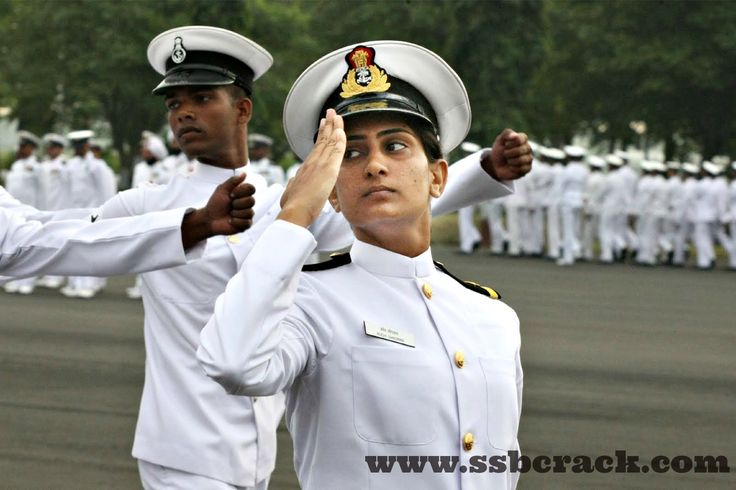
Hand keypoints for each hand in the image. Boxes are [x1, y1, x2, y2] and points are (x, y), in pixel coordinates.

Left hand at [181, 174, 255, 247]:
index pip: (251, 189)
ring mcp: (247, 215)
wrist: (209, 218)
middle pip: (252, 201)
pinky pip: (246, 222)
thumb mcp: (222, 189)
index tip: (231, 195)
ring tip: (229, 214)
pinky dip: (236, 221)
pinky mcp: (246, 225)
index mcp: (243, 194)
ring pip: (249, 212)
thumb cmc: (215, 203)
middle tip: (230, 205)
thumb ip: (233, 181)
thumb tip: (245, 173)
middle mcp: (247, 204)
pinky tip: (230, 221)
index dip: (241, 192)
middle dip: (237, 203)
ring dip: (236, 213)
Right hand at [278, 109, 345, 227]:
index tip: (323, 125)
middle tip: (330, 112)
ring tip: (336, 115)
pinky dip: (339, 139)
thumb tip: (294, 179)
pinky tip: (341, 130)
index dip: (321, 136)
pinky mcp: (328, 170)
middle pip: (322, 140)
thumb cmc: (292, 206)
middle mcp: (311, 163)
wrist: (294, 211)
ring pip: (329, 141)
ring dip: (334, 127)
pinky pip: (336, 150)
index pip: (316, 149)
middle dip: (327, 125)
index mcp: (304, 168)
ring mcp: (319, 164)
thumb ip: (294, 184)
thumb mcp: (291, 192)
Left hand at [481, 129, 532, 180]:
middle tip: (505, 154)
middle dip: (508, 153)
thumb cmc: (500, 150)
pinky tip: (511, 167)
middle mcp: (528, 148)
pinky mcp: (528, 168)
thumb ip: (507, 133)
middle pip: (520, 150)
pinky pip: (522, 169)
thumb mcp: (500, 140)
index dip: (510, 143)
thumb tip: (514, 135)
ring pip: (521, 160)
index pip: (520, 139)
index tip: (505, 145)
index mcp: (522, 139)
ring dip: (510, 161)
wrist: (496, 164)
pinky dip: (513, 168)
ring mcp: (529, 158)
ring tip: (508, 160)